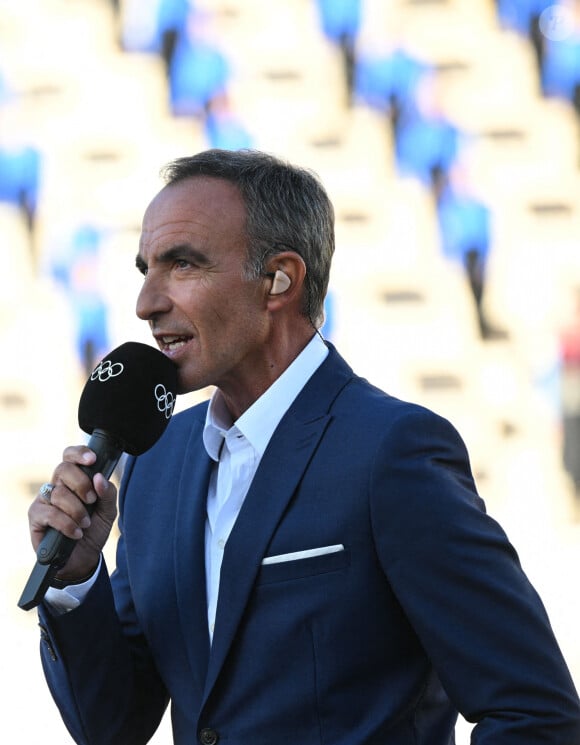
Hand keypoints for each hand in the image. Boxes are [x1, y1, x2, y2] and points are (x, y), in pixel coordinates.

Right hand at [28, 446, 117, 582]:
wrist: (84, 558)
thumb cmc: (94, 529)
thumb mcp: (108, 511)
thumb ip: (108, 493)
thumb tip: (100, 477)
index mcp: (74, 479)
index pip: (70, 456)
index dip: (78, 453)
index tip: (92, 459)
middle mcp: (57, 486)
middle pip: (62, 469)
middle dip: (81, 484)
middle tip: (91, 500)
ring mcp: (44, 500)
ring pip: (58, 493)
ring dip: (76, 510)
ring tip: (86, 523)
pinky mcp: (36, 517)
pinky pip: (49, 513)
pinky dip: (66, 523)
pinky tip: (76, 532)